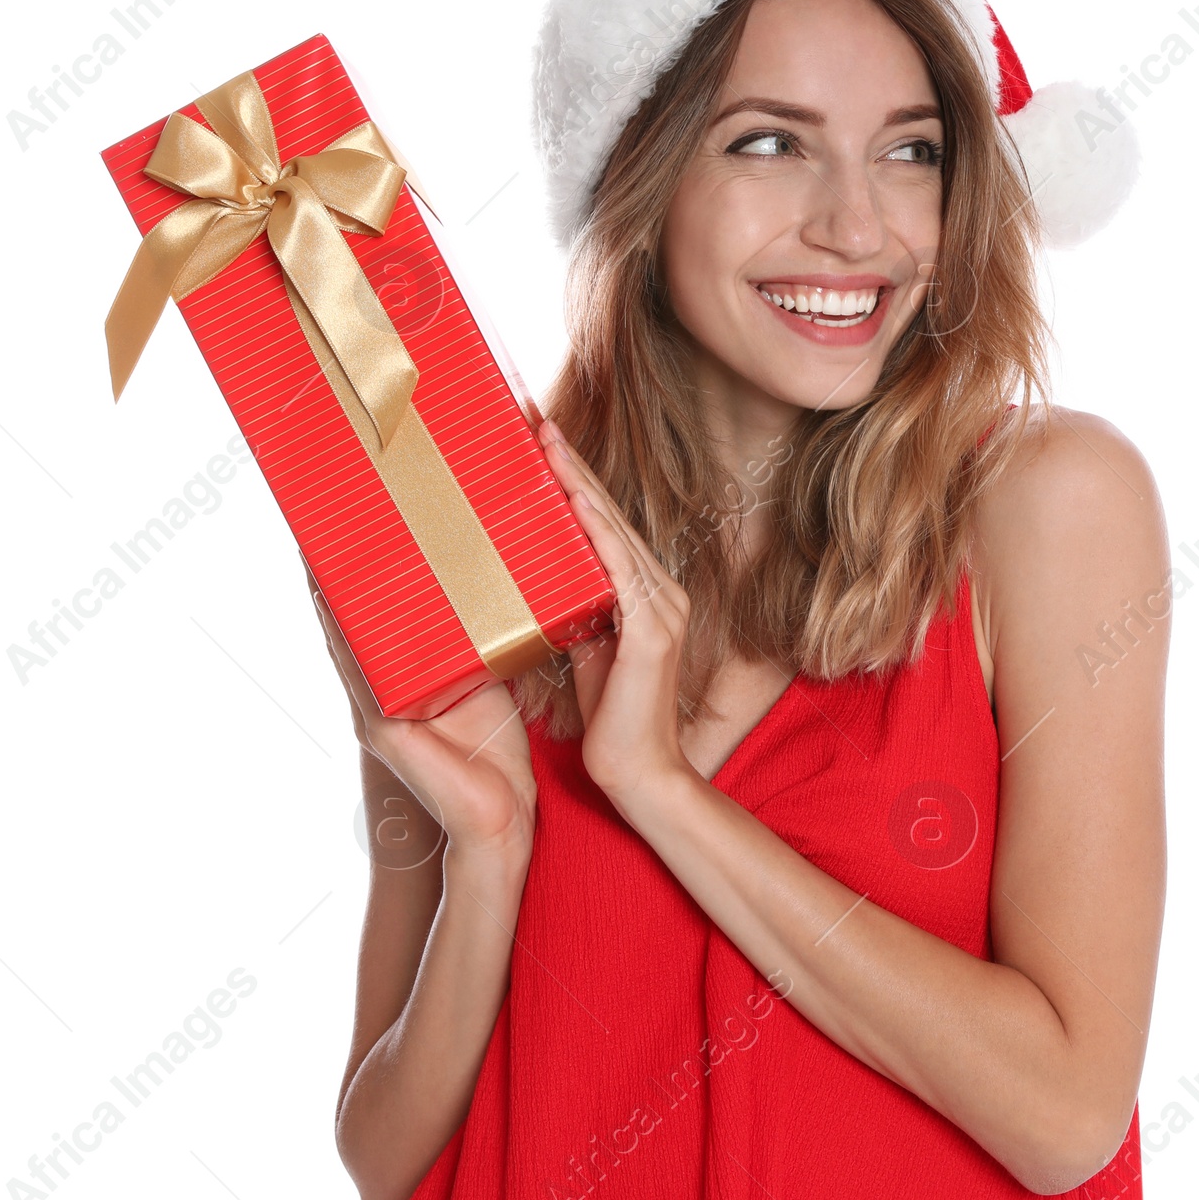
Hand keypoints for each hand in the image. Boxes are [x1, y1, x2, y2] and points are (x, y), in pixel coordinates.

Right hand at [303, 558, 535, 861]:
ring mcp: (374, 709)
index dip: (354, 579)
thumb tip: (489, 590)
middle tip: (325, 527)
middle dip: (332, 578)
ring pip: (344, 641)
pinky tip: (336, 604)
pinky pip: (359, 672)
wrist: (501, 817)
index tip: (349, 530)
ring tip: (318, 551)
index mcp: (401, 680)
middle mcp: (378, 692)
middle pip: (346, 623)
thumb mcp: (485, 681)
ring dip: (330, 598)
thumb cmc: (495, 753)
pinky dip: (346, 636)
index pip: (370, 621)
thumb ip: (475, 643)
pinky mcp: (382, 727)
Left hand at [536, 419, 692, 798]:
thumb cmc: (609, 720)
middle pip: (608, 517)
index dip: (574, 483)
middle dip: (571, 468)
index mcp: (646, 596)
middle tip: (536, 423)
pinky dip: (597, 532)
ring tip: (546, 445)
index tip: (542, 444)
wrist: (639, 776)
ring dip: (578, 486)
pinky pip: (622, 569)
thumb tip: (540, 582)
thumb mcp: (584, 653)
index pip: (604, 527)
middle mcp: (661, 593)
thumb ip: (574, 613)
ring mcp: (662, 609)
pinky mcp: (653, 631)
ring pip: (613, 533)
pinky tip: (574, 500)